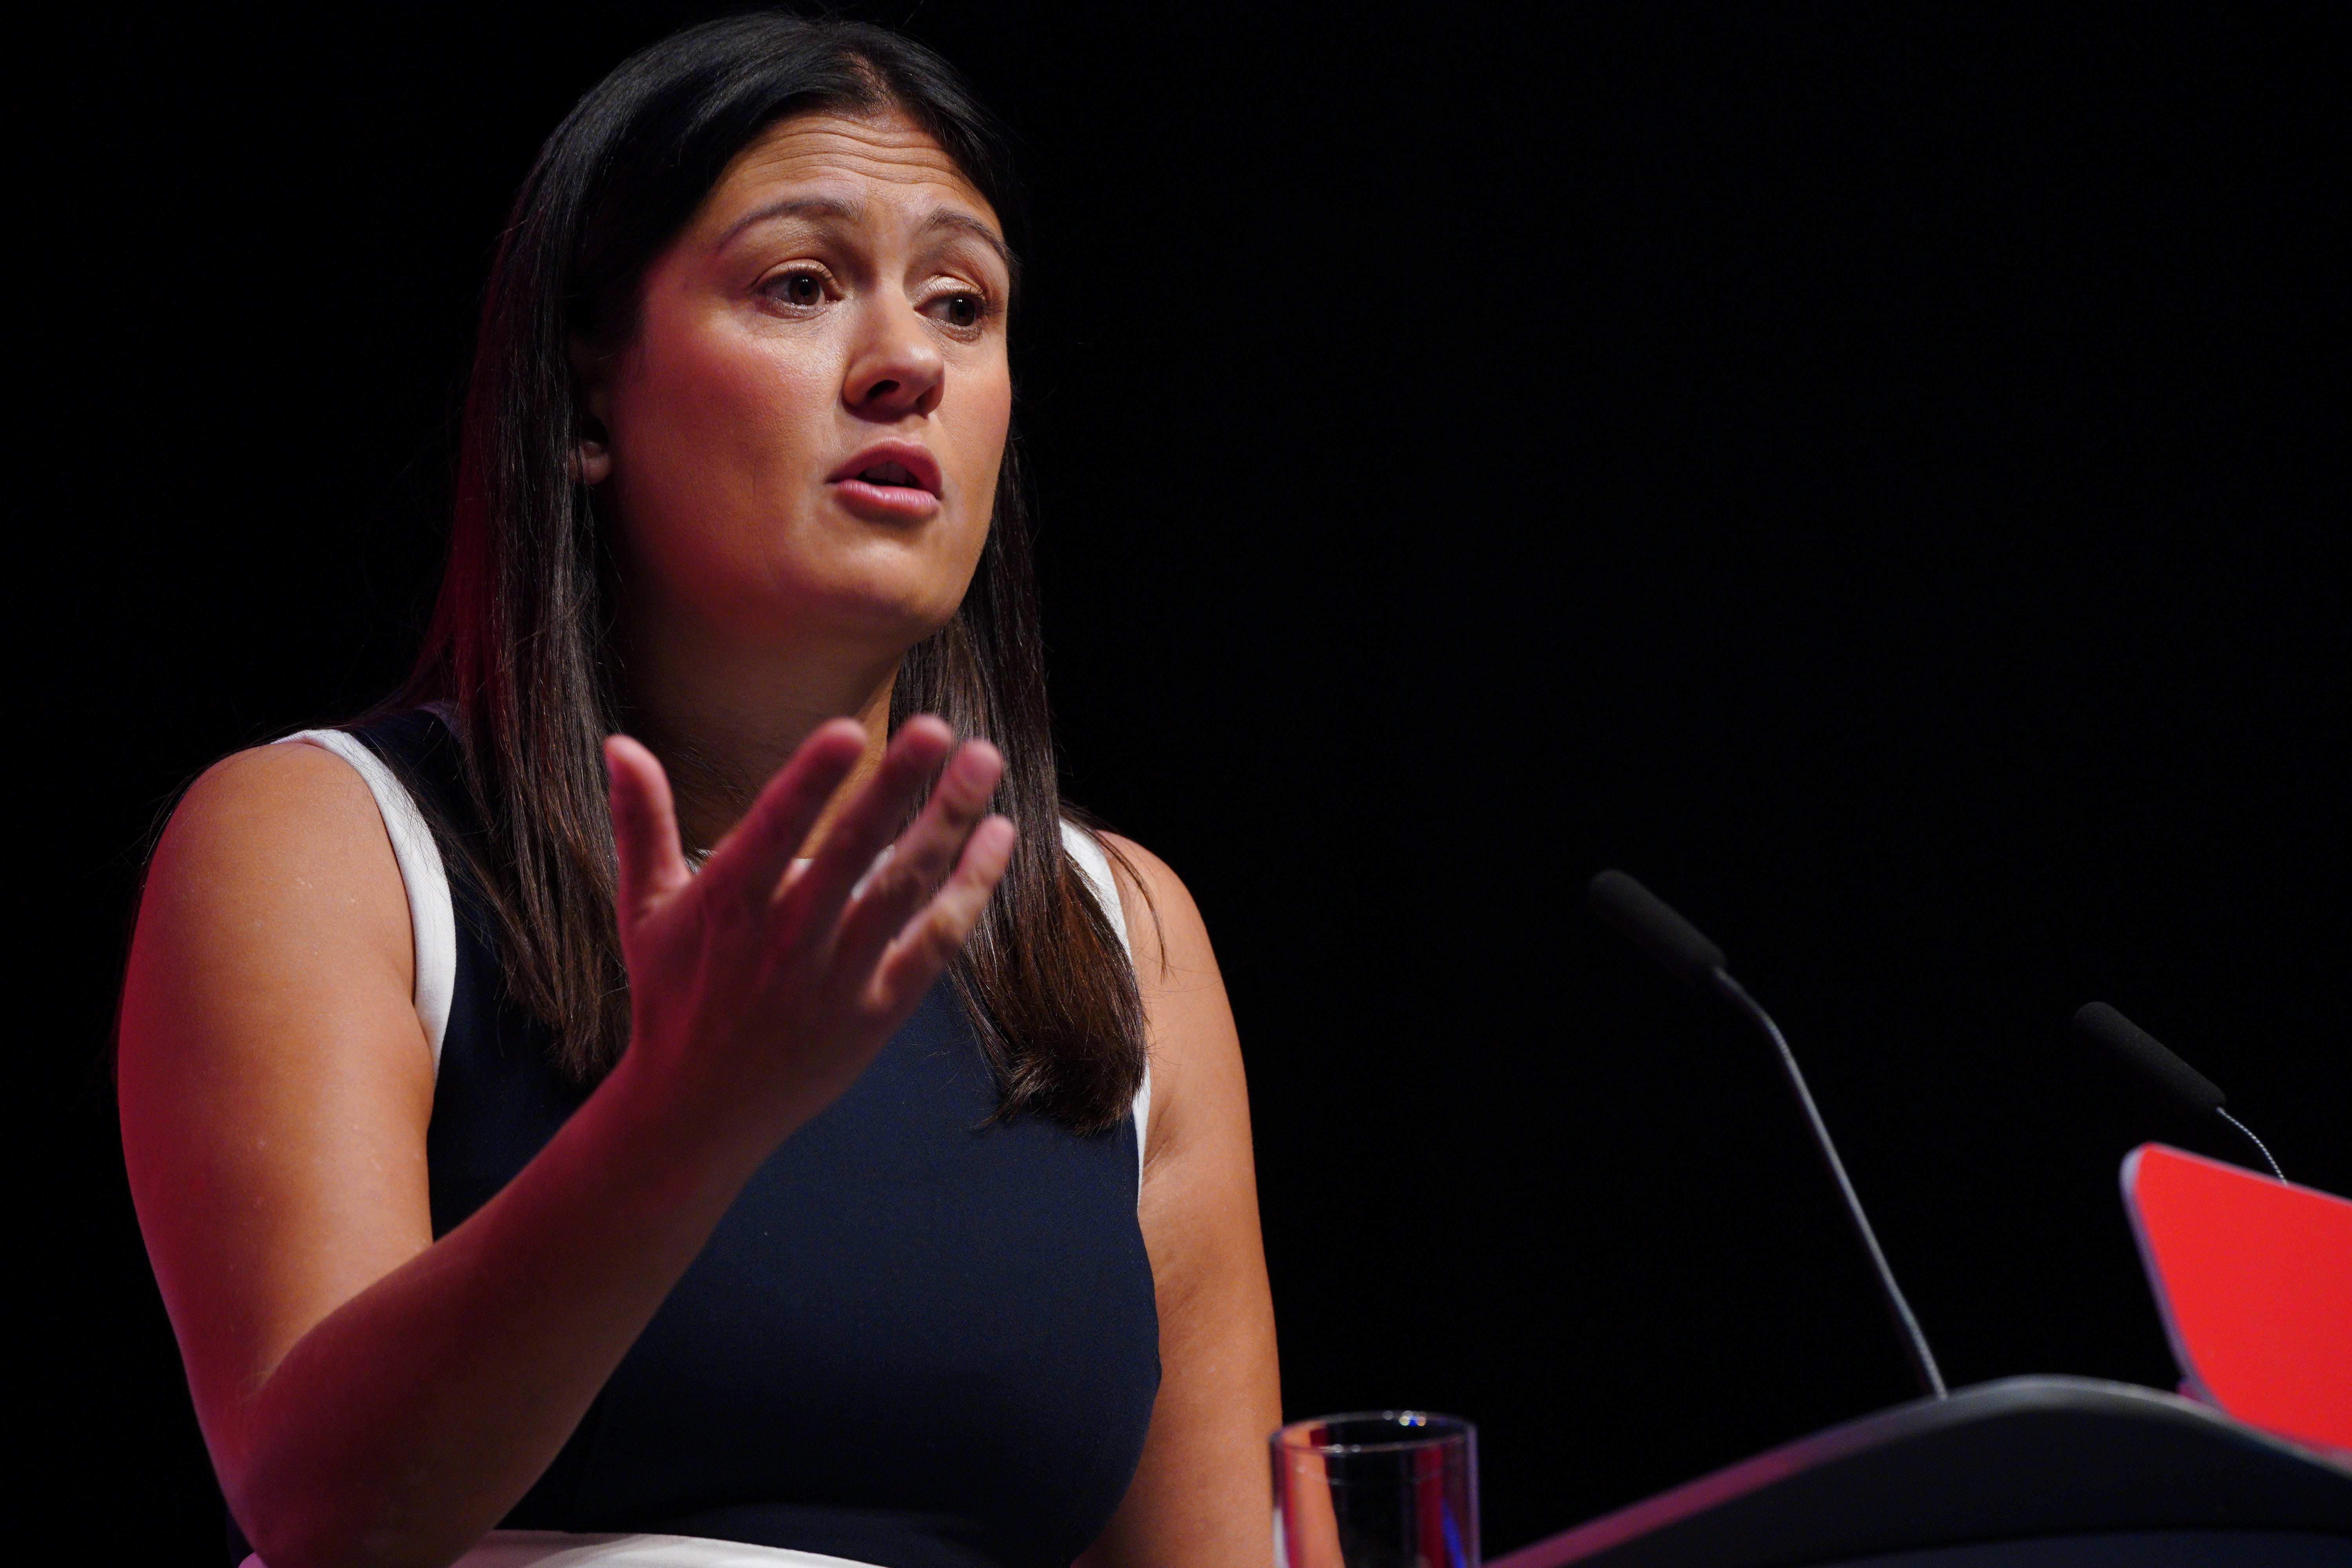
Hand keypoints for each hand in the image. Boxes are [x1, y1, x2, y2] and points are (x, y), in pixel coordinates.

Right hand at [601, 715, 1013, 1148]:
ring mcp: (837, 976)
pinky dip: (970, 890)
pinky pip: (934, 943)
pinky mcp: (878, 1011)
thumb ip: (640, 822)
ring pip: (903, 889)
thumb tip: (620, 742)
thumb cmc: (672, 993)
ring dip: (948, 822)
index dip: (809, 780)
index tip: (848, 729)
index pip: (773, 828)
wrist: (698, 1110)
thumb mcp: (643, 909)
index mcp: (727, 902)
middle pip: (852, 851)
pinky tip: (998, 836)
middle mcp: (786, 937)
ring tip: (983, 760)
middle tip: (940, 728)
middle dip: (897, 787)